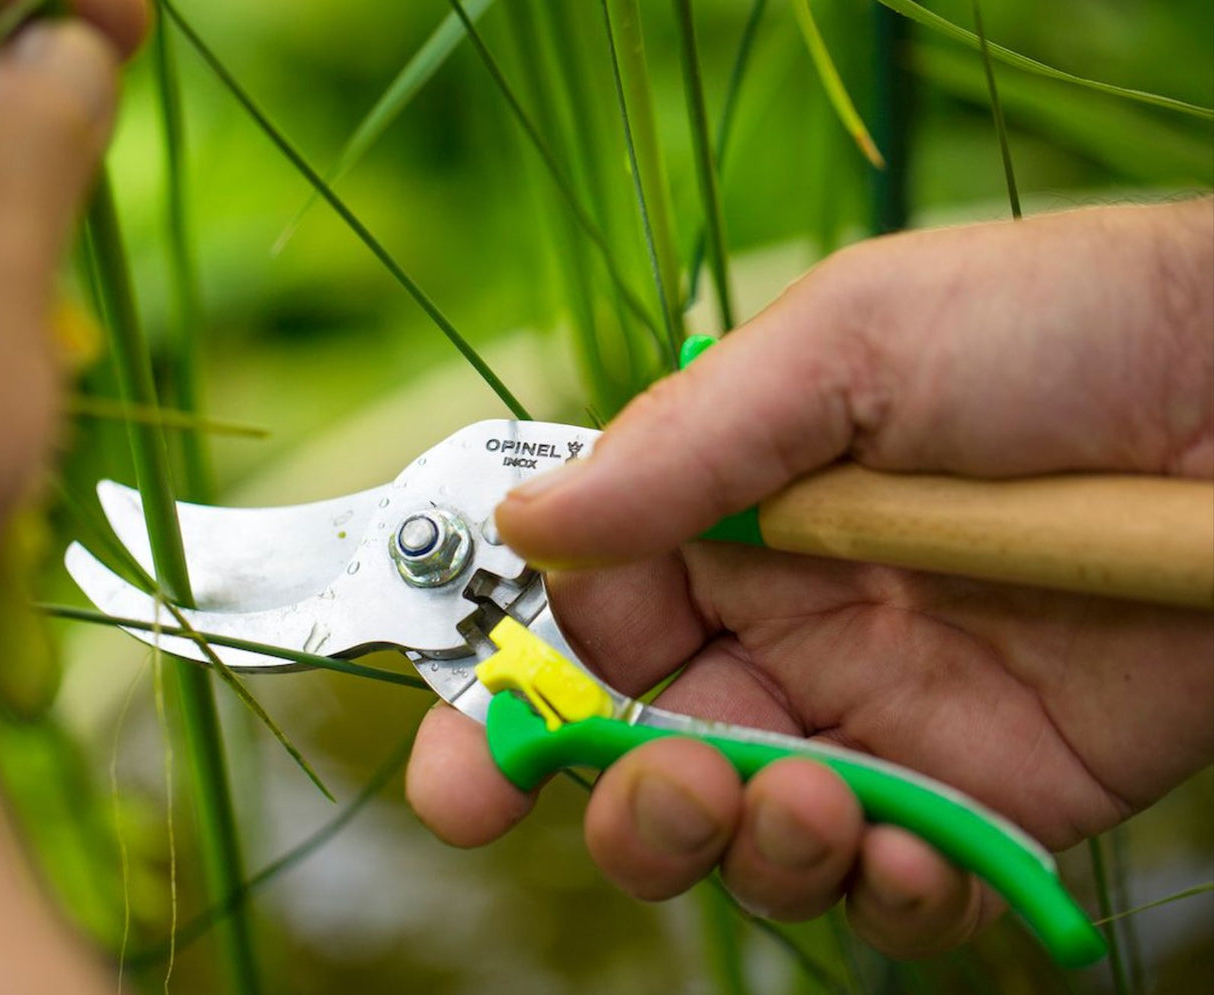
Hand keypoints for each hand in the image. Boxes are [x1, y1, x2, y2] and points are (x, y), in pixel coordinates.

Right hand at [407, 200, 1213, 958]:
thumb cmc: (1051, 329)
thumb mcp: (847, 344)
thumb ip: (681, 448)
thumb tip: (522, 524)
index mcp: (726, 521)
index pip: (583, 627)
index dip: (510, 701)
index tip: (459, 772)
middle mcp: (787, 629)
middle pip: (647, 755)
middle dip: (622, 804)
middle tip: (658, 794)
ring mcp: (884, 717)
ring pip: (757, 834)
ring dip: (748, 847)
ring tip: (804, 800)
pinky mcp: (993, 790)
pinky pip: (901, 884)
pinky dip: (880, 893)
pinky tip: (901, 851)